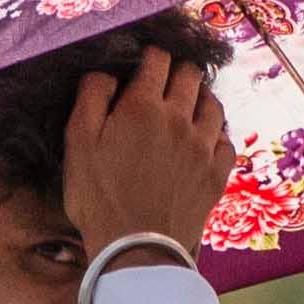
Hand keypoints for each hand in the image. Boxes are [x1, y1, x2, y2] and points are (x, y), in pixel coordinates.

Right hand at [59, 52, 238, 267]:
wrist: (135, 248)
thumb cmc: (99, 196)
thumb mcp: (78, 143)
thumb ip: (91, 97)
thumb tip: (107, 74)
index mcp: (143, 106)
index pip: (158, 59)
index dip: (150, 55)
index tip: (143, 63)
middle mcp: (180, 119)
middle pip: (191, 74)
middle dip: (178, 71)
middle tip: (165, 82)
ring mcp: (203, 146)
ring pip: (213, 104)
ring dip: (200, 98)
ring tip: (187, 106)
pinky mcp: (217, 173)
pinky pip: (226, 140)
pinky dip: (216, 134)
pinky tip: (203, 140)